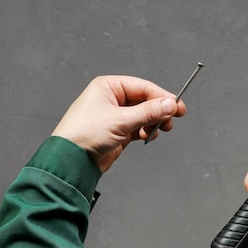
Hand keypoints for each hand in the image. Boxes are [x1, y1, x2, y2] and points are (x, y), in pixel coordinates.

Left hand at [52, 75, 185, 171]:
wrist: (70, 161)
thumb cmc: (84, 134)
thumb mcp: (121, 120)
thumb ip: (148, 112)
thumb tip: (169, 105)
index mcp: (108, 87)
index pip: (143, 87)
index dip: (162, 96)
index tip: (177, 106)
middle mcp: (112, 98)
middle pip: (145, 100)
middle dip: (159, 111)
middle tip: (173, 118)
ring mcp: (115, 115)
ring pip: (144, 114)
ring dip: (153, 122)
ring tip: (159, 130)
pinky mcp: (117, 131)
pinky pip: (139, 127)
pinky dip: (146, 131)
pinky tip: (147, 136)